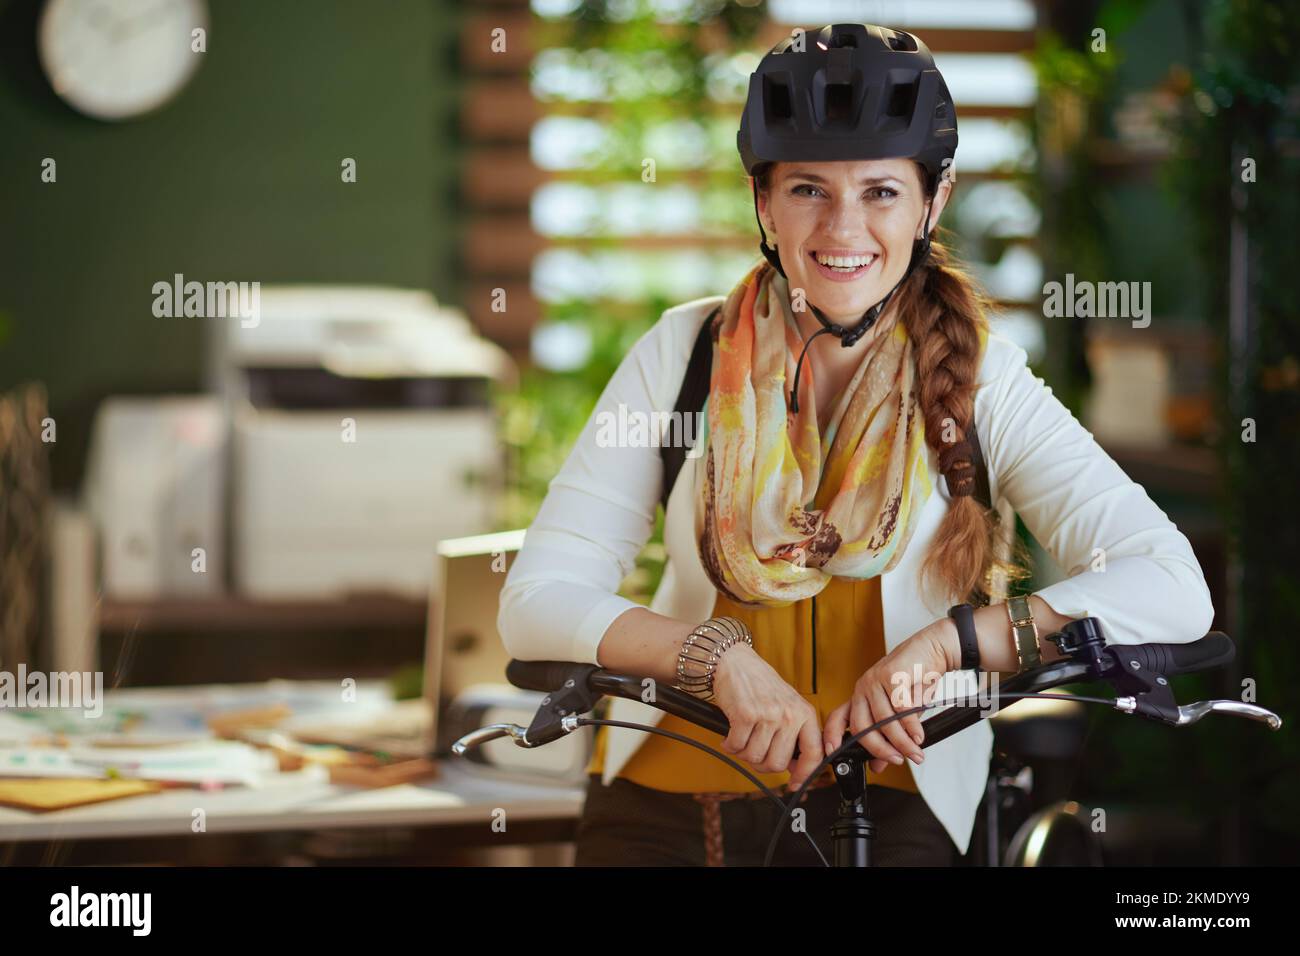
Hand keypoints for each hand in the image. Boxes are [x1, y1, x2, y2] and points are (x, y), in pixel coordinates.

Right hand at [710, 643, 824, 790]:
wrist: (734, 662)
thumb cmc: (759, 684)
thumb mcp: (787, 704)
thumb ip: (794, 734)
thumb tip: (795, 767)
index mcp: (804, 712)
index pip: (814, 753)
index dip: (805, 775)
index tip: (795, 784)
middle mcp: (789, 714)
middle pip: (778, 763)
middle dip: (762, 763)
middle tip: (754, 751)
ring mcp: (768, 715)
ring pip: (755, 757)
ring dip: (743, 753)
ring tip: (741, 738)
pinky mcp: (745, 715)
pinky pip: (736, 746)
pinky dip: (729, 745)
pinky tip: (730, 734)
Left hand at [822, 620, 958, 773]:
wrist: (933, 649)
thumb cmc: (915, 679)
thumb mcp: (900, 712)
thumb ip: (888, 736)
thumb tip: (878, 765)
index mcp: (860, 697)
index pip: (838, 718)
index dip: (832, 736)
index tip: (832, 752)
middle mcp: (863, 688)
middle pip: (862, 727)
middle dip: (880, 749)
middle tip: (897, 760)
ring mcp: (875, 680)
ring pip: (884, 721)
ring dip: (902, 741)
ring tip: (915, 751)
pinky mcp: (892, 675)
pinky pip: (900, 709)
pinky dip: (912, 726)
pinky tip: (919, 735)